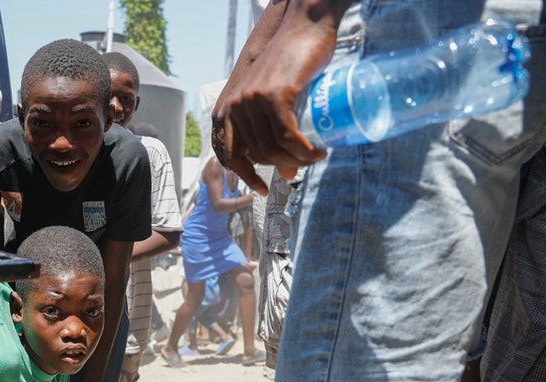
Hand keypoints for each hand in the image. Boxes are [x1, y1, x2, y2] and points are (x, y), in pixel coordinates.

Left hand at [212, 9, 338, 193]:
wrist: (302, 27)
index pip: (229, 155)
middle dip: (281, 168)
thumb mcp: (274, 98)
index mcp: (228, 109)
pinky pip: (286, 136)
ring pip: (273, 149)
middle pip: (257, 156)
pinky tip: (317, 153)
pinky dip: (304, 151)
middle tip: (302, 167)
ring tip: (314, 158)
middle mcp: (235, 107)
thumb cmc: (291, 62)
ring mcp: (253, 101)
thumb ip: (273, 129)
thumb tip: (286, 174)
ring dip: (297, 161)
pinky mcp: (274, 96)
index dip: (245, 177)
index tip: (263, 189)